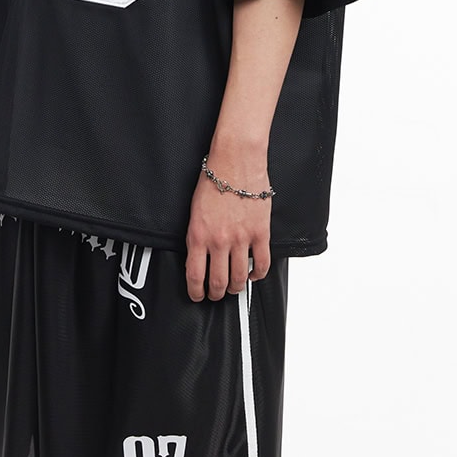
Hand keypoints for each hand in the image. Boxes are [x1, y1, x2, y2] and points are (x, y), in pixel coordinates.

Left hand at [184, 150, 272, 301]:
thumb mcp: (195, 211)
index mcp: (198, 235)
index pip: (195, 276)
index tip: (198, 295)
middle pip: (218, 283)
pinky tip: (252, 273)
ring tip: (234, 287)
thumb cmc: (214, 179)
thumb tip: (200, 256)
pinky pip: (262, 264)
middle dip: (216, 294)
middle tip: (216, 294)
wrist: (235, 161)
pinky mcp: (261, 233)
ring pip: (239, 278)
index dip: (196, 292)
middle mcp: (219, 241)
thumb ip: (198, 236)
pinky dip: (257, 274)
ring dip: (236, 288)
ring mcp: (241, 239)